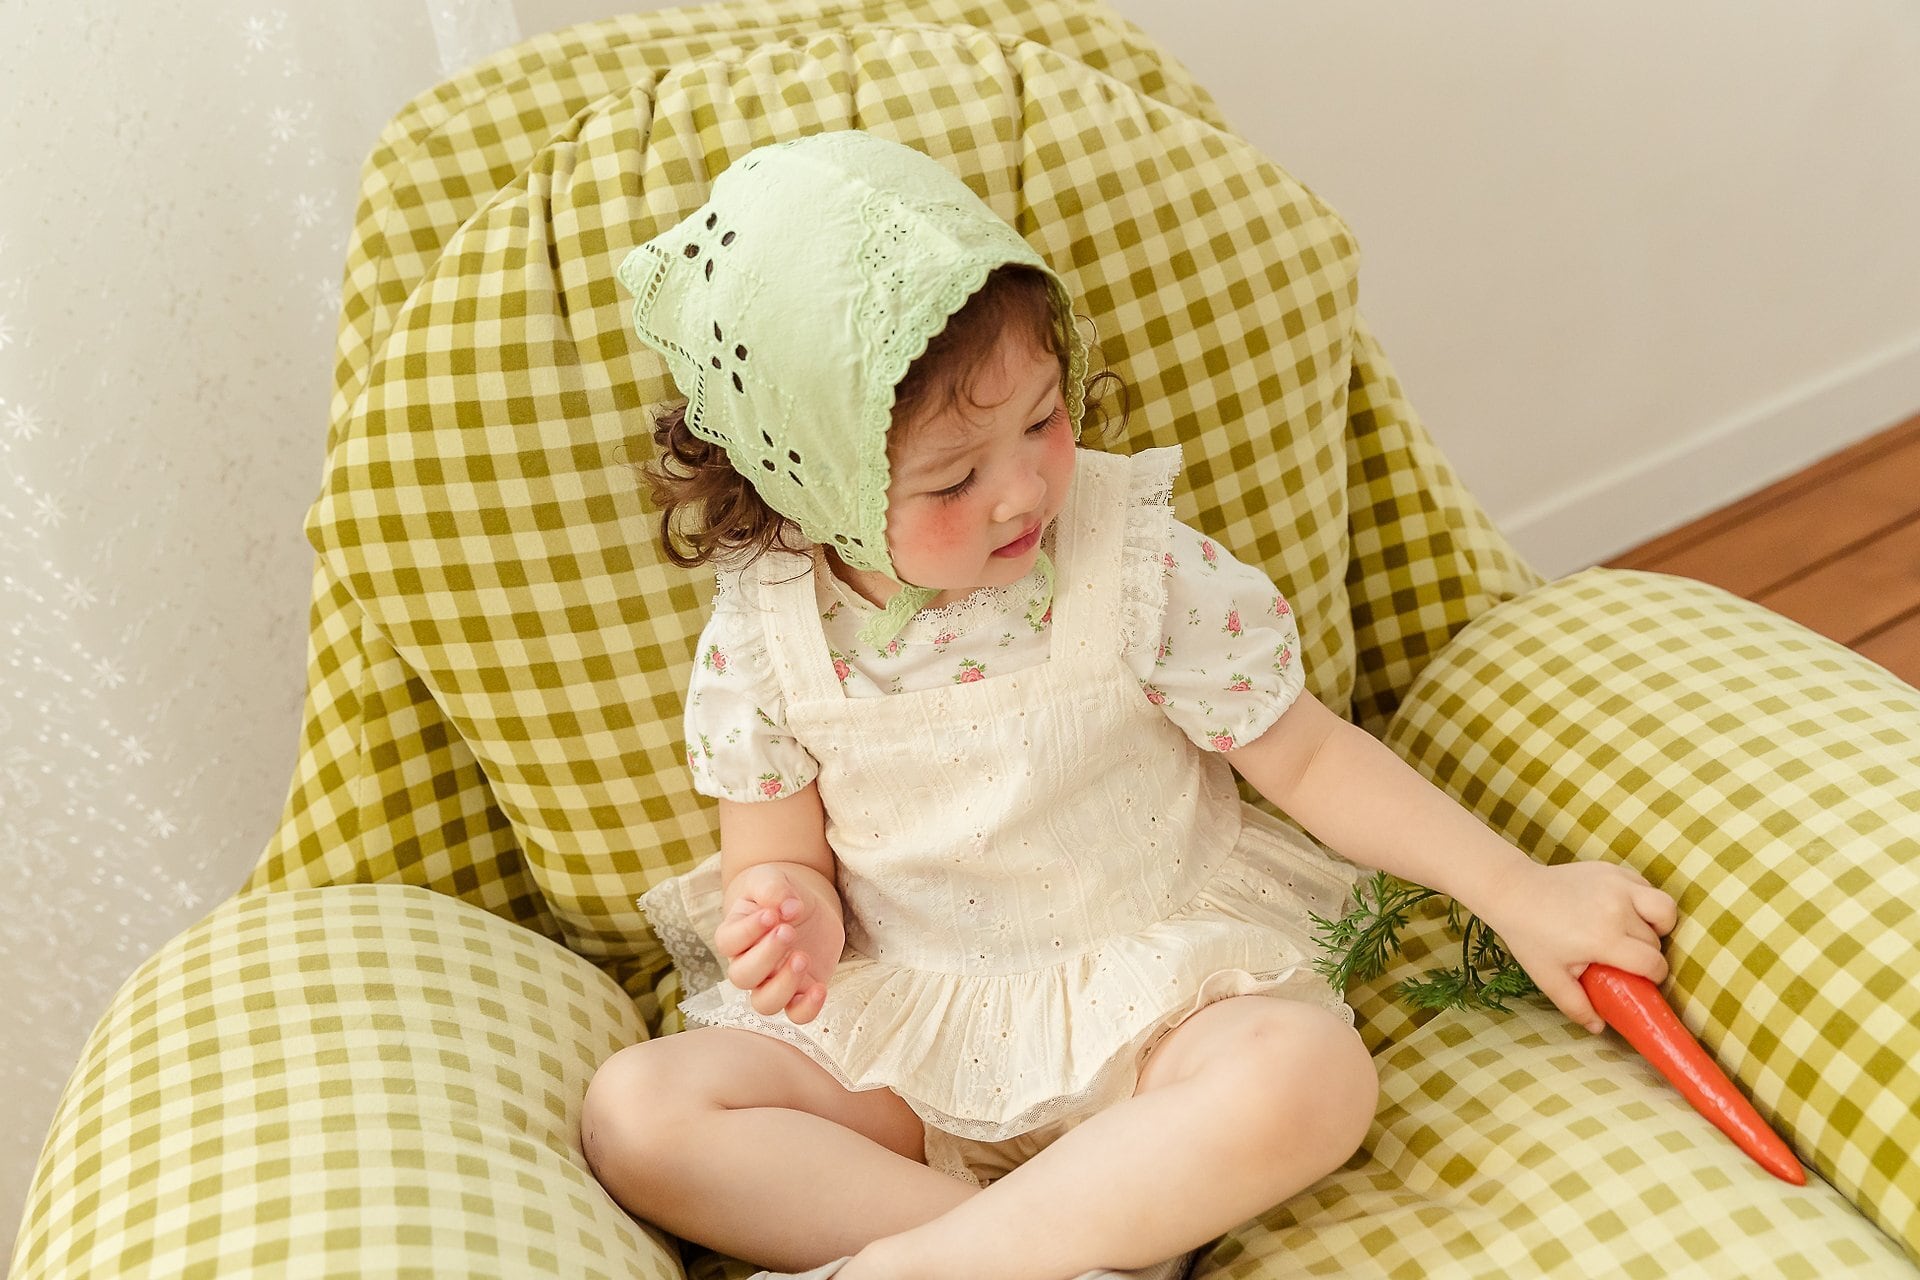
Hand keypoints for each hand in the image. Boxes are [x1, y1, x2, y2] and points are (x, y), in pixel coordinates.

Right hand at [713, 862, 843, 1024]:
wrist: (801, 904)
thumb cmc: (777, 892)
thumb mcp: (771, 878)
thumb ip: (773, 888)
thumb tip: (789, 907)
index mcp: (734, 933)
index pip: (728, 942)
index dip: (748, 931)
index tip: (772, 914)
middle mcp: (747, 963)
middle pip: (742, 976)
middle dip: (766, 956)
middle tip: (788, 931)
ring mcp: (772, 981)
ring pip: (764, 1003)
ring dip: (783, 985)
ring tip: (802, 957)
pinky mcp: (800, 990)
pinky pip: (797, 1014)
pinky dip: (807, 1008)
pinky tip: (820, 988)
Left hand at [1479, 859, 1678, 1033]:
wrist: (1514, 891)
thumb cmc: (1529, 937)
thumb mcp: (1549, 977)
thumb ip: (1576, 1005)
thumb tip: (1599, 1028)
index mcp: (1604, 938)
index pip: (1653, 963)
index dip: (1654, 976)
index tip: (1642, 979)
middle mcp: (1617, 909)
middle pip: (1656, 940)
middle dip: (1649, 954)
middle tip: (1627, 959)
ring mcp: (1617, 885)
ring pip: (1664, 908)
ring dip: (1658, 924)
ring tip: (1637, 933)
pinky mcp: (1613, 870)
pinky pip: (1646, 886)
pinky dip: (1644, 900)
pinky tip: (1624, 911)